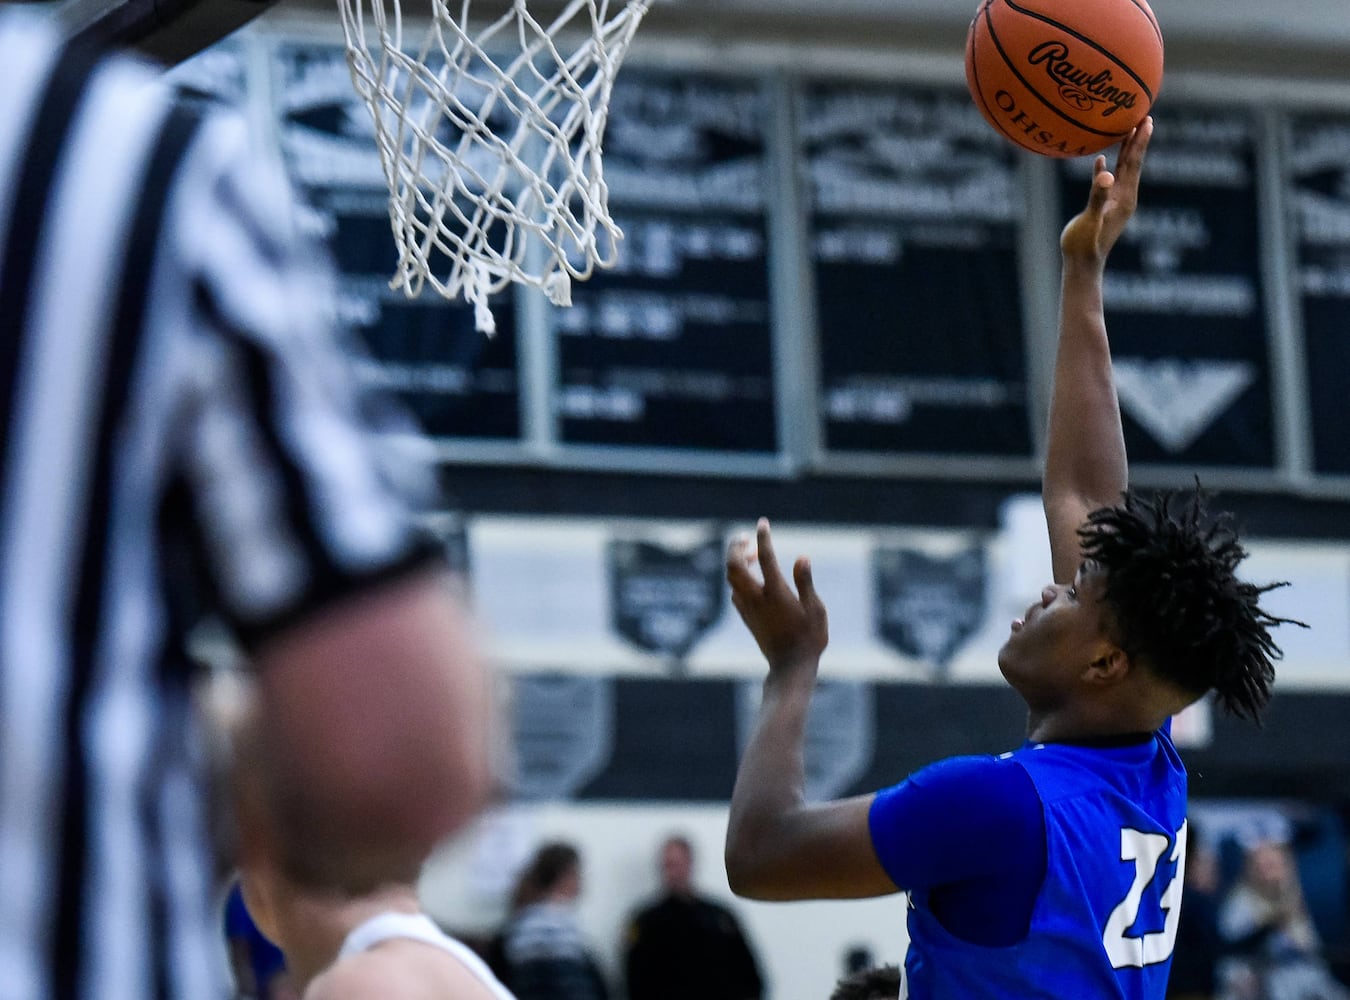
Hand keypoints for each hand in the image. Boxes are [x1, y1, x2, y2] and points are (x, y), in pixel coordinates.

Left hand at [726, 518, 827, 676]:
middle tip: (746, 537)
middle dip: (736, 547)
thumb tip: (802, 557)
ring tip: (752, 554)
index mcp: (776, 593)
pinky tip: (750, 577)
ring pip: (731, 578)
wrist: (790, 667)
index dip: (763, 538)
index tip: (762, 523)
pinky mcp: (746, 617)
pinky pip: (734, 591)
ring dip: (736, 561)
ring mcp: (748, 608)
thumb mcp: (815, 610)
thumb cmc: (809, 639)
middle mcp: (757, 598)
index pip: (766, 557)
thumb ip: (805, 582)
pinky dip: (737, 577)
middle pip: (734, 565)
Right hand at [1060, 116, 1152, 265]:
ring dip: (1126, 151)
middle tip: (1144, 117)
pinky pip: (1107, 182)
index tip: (1146, 122)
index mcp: (1124, 198)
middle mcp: (1124, 197)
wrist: (1082, 265)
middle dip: (1138, 141)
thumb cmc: (1084, 245)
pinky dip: (1107, 168)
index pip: (1134, 164)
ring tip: (1129, 131)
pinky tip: (1102, 158)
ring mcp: (1114, 202)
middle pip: (1133, 163)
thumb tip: (1105, 174)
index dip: (1139, 142)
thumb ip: (1097, 196)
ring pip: (1123, 170)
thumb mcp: (1090, 220)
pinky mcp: (1104, 207)